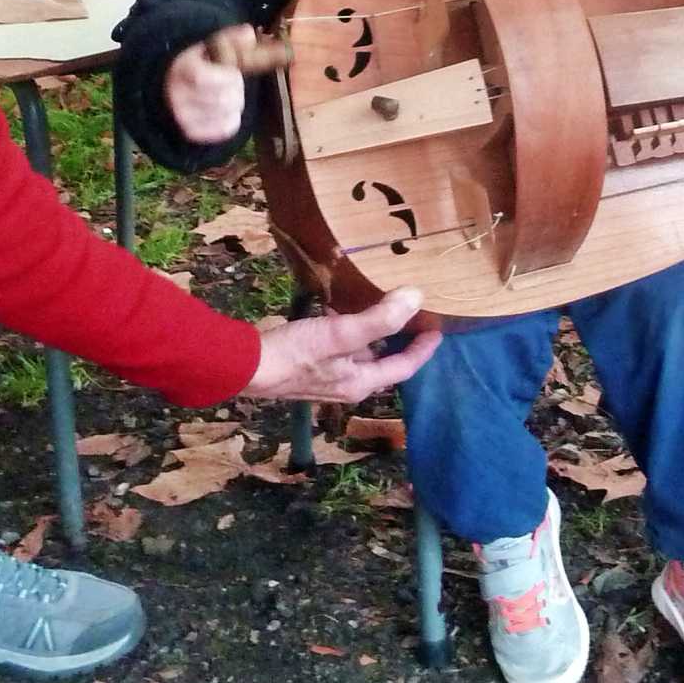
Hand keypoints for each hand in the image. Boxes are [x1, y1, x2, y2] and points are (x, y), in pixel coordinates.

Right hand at [165, 27, 251, 142]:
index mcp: (182, 69)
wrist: (171, 85)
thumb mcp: (211, 45)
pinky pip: (226, 129)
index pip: (205, 79)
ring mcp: (183, 116)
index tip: (231, 72)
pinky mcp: (191, 132)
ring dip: (236, 103)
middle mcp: (177, 95)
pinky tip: (224, 109)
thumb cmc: (198, 63)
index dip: (227, 77)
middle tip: (232, 83)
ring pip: (228, 113)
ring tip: (227, 94)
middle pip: (223, 98)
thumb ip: (231, 38)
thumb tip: (248, 35)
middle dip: (237, 88)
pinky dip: (233, 118)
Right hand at [241, 287, 442, 403]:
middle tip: (414, 314)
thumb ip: (380, 319)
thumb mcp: (341, 333)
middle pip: (385, 362)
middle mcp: (347, 384)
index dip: (423, 348)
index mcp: (360, 382)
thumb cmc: (296, 353)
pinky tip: (342, 308)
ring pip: (362, 354)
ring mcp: (327, 376)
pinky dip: (350, 330)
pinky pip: (341, 347)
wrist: (245, 366)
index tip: (438, 328)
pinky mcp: (310, 365)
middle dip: (400, 340)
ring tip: (383, 304)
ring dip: (375, 333)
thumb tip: (417, 299)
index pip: (404, 367)